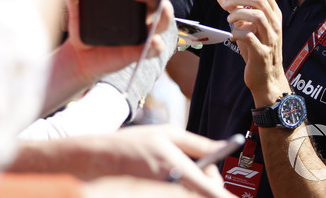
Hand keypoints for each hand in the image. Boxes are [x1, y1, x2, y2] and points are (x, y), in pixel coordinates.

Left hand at [63, 0, 172, 82]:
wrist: (79, 57)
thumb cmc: (84, 29)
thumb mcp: (77, 11)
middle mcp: (140, 13)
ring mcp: (143, 32)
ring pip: (164, 21)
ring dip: (164, 13)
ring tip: (158, 9)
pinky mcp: (139, 51)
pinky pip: (155, 48)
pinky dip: (156, 44)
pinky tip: (152, 39)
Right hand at [75, 125, 232, 197]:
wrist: (103, 160)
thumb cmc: (136, 143)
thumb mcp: (169, 133)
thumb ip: (199, 144)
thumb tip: (222, 146)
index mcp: (178, 169)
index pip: (212, 192)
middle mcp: (172, 187)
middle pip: (206, 192)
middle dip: (211, 182)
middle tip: (205, 168)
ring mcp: (163, 194)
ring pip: (192, 193)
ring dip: (195, 185)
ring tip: (180, 170)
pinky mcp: (155, 196)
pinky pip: (179, 194)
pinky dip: (181, 187)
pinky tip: (170, 178)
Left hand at [215, 0, 290, 106]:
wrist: (266, 79)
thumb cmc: (255, 49)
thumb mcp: (245, 25)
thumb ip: (234, 8)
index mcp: (273, 15)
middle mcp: (275, 25)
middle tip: (225, 6)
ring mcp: (271, 39)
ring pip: (257, 16)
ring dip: (238, 15)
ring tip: (229, 21)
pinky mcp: (262, 54)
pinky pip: (249, 37)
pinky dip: (237, 33)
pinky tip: (233, 37)